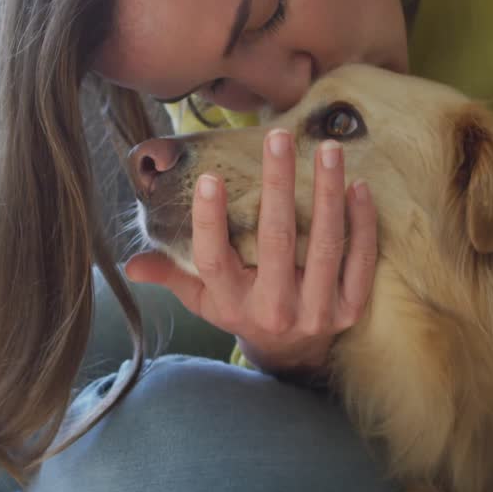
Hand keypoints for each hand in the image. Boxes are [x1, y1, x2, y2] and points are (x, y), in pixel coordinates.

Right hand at [126, 128, 377, 375]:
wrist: (292, 354)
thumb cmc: (241, 310)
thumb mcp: (202, 300)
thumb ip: (171, 275)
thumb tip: (130, 264)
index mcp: (233, 304)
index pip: (216, 260)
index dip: (211, 222)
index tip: (209, 179)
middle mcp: (275, 310)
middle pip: (277, 242)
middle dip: (278, 184)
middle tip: (278, 137)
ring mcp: (317, 311)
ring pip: (325, 246)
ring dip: (328, 194)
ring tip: (328, 150)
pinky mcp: (350, 310)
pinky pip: (360, 261)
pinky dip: (362, 224)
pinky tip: (358, 187)